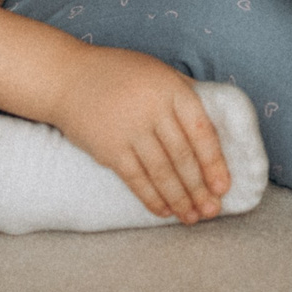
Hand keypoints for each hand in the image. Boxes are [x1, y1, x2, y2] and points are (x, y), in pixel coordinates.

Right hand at [51, 47, 234, 223]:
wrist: (68, 78)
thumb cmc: (120, 74)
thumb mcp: (158, 73)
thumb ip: (183, 96)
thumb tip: (214, 128)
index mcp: (172, 90)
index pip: (201, 131)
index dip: (214, 162)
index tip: (224, 186)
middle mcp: (153, 110)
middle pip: (182, 157)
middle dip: (199, 188)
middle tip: (212, 211)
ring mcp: (129, 131)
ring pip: (161, 172)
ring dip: (179, 199)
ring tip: (191, 218)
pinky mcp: (109, 149)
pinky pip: (136, 179)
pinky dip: (152, 198)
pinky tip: (164, 211)